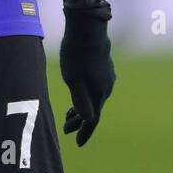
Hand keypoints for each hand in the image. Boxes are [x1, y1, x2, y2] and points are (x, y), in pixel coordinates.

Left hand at [59, 11, 114, 145]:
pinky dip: (85, 96)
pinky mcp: (104, 69)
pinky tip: (78, 94)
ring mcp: (107, 77)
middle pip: (93, 110)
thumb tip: (88, 119)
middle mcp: (107, 87)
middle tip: (65, 128)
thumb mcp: (73, 79)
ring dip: (82, 108)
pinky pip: (95, 89)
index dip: (84, 132)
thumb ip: (80, 100)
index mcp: (100, 93)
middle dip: (79, 121)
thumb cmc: (76, 54)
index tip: (77, 143)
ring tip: (68, 114)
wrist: (88, 29)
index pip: (93, 119)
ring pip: (94, 98)